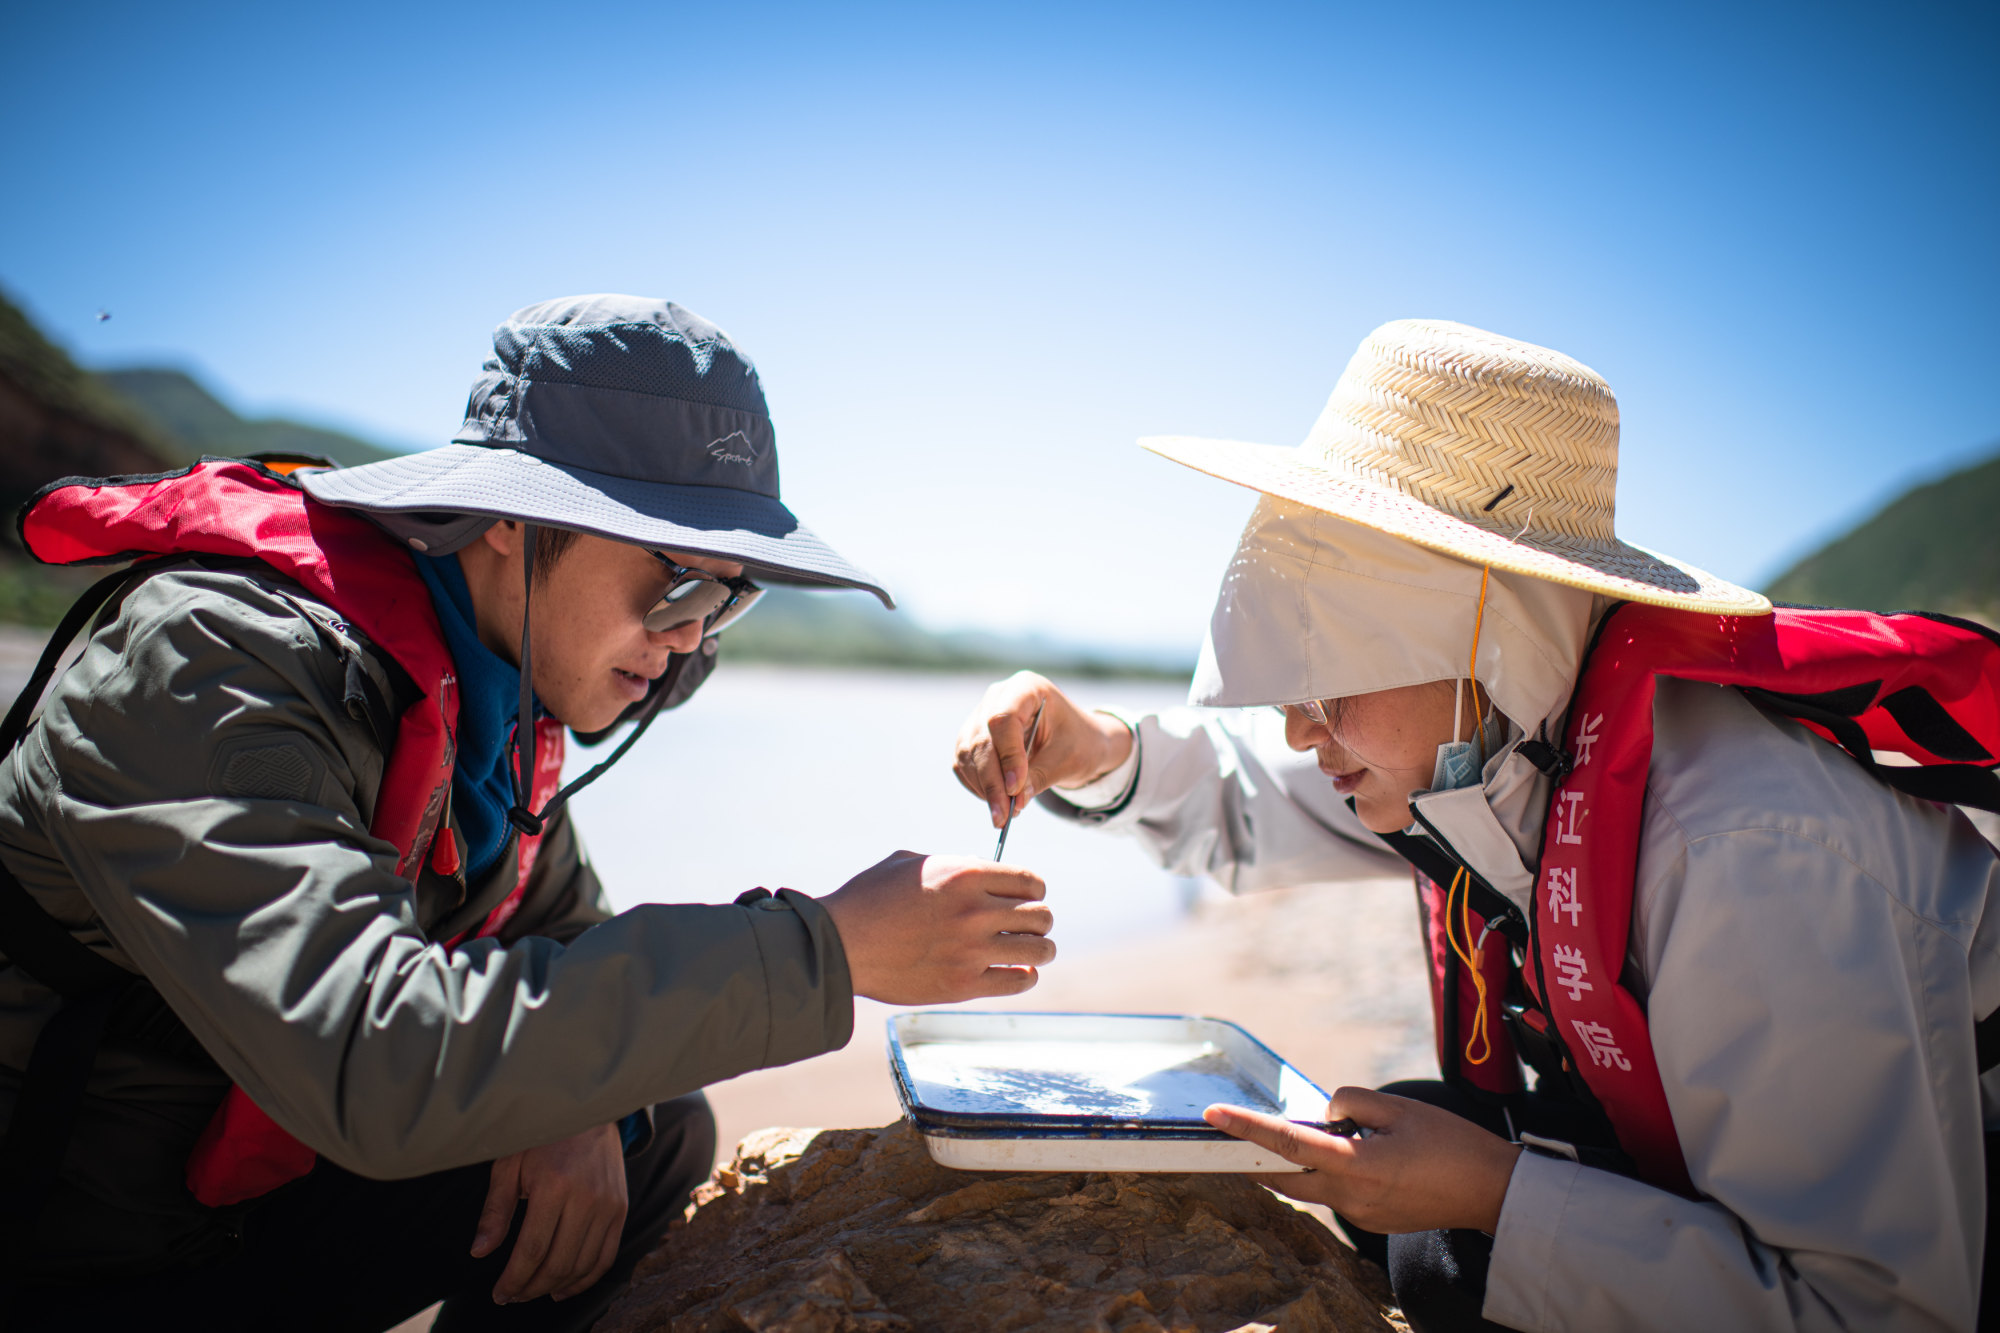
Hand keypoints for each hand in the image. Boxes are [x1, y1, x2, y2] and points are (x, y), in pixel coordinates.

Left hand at [472, 1122, 628, 1303]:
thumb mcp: (510, 1165)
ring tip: (533, 1292)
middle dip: (531, 1288)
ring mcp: (608, 1205)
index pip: (532, 1249)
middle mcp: (587, 1198)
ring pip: (582, 1265)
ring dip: (555, 1288)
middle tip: (512, 1296)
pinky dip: (585, 1279)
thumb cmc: (542, 1136)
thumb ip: (496, 1210)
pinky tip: (564, 1288)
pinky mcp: (620, 1209)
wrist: (589, 1111)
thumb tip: (480, 1251)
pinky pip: (606, 1256)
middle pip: (558, 1263)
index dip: (513, 1279)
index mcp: (554, 1186)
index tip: (499, 1293)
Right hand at [820, 851, 1054, 1003]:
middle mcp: (975, 911)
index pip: (1030, 881)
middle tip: (1027, 925)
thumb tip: (982, 869)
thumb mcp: (910, 863)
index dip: (1034, 889)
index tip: (1027, 897)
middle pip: (1040, 916)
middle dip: (1038, 919)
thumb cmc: (869, 899)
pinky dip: (1024, 976)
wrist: (840, 945)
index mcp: (964, 874)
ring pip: (1039, 950)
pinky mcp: (962, 984)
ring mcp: (970, 950)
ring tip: (1031, 950)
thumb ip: (953, 865)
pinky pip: (1017, 981)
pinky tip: (1016, 971)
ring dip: (1040, 949)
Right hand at [953, 672, 1134, 826]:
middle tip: (1004, 816)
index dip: (1007, 756)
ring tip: (1003, 815)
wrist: (1075, 739)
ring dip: (982, 788)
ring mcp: (981, 715)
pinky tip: (996, 802)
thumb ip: (1040, 777)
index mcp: (1027, 687)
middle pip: (982, 739)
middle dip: (992, 782)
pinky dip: (976, 786)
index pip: (1003, 719)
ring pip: (968, 754)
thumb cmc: (1078, 742)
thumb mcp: (1068, 759)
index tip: (1016, 789)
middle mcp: (998, 696)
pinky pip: (964, 763)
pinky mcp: (972, 736)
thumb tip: (1015, 803)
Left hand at [1204, 1087, 1523, 1233]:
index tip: (1213, 1115)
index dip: (1246, 1128)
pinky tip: (1348, 1152)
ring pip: (1307, 1186)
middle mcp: (1350, 1198)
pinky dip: (1326, 1171)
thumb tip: (1325, 1114)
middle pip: (1284, 1176)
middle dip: (1257, 1154)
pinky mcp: (1369, 1221)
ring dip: (1297, 1161)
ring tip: (1308, 1132)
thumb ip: (1350, 1103)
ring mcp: (1358, 1215)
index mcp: (1356, 1167)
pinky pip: (1332, 1194)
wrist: (1492, 1192)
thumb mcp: (1399, 1108)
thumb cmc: (1451, 1143)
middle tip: (1232, 1129)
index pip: (1287, 1144)